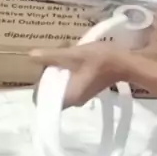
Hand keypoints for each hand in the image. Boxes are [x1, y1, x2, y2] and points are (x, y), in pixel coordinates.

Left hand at [30, 38, 156, 107]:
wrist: (126, 62)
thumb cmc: (100, 60)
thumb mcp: (73, 55)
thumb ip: (51, 57)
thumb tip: (30, 56)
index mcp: (68, 97)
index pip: (41, 98)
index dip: (39, 83)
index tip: (44, 68)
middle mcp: (73, 101)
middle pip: (50, 91)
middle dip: (49, 73)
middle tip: (55, 56)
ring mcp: (80, 96)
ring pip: (60, 86)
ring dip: (58, 71)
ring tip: (64, 54)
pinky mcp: (86, 89)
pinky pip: (69, 83)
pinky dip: (67, 72)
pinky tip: (72, 58)